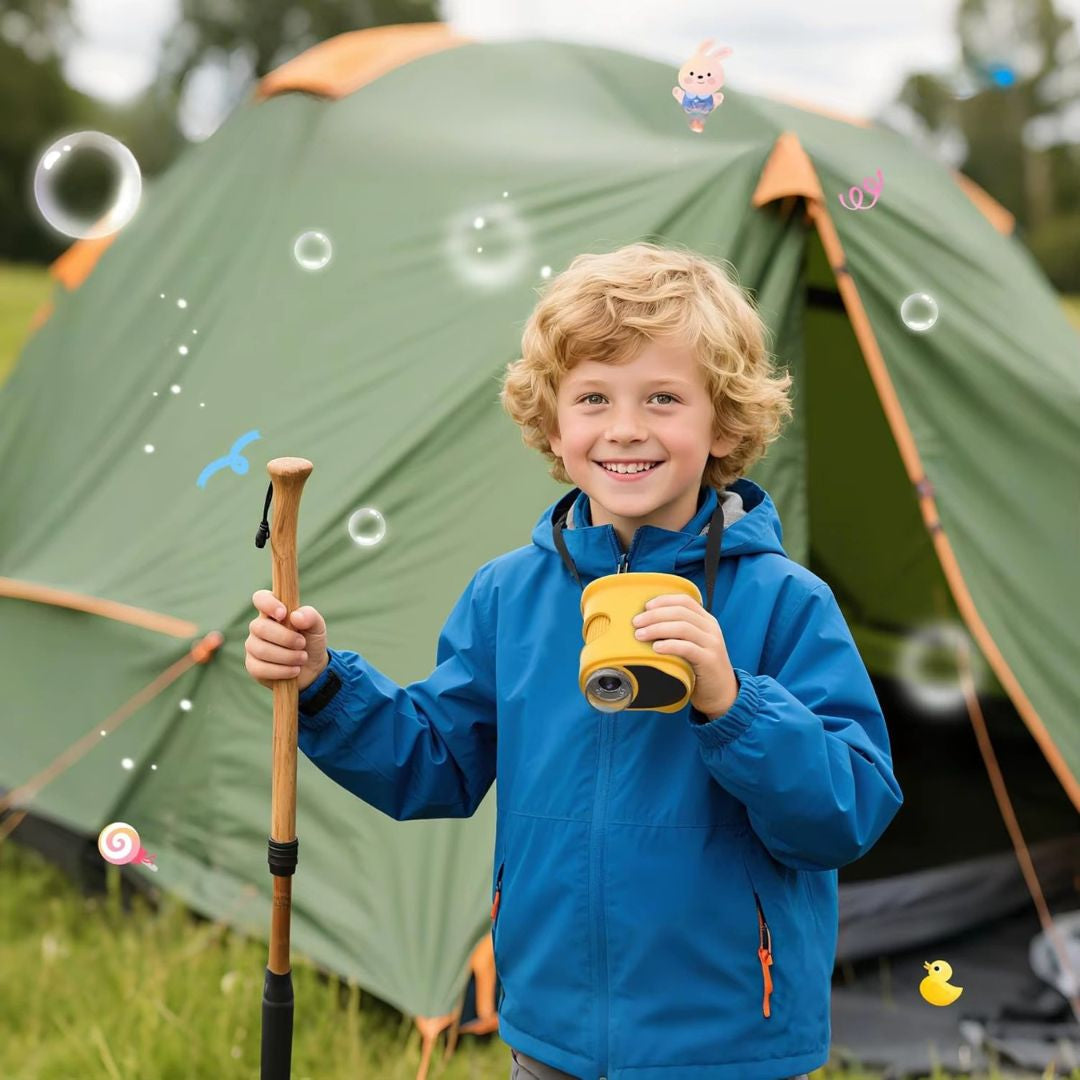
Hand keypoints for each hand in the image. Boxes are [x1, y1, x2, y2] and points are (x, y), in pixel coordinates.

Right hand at [245, 590, 328, 692]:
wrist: (313, 668)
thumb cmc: (311, 641)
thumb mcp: (317, 627)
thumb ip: (310, 616)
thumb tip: (295, 616)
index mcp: (273, 611)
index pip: (260, 598)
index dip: (268, 604)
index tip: (284, 614)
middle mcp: (259, 627)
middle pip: (260, 627)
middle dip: (286, 638)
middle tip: (303, 644)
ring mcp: (253, 646)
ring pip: (261, 650)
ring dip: (287, 656)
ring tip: (302, 658)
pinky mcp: (253, 666)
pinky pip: (260, 668)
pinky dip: (281, 671)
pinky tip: (294, 670)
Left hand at [631, 594, 738, 717]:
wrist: (722, 694)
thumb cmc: (700, 668)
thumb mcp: (692, 645)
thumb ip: (677, 633)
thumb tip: (645, 624)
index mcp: (706, 621)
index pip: (685, 601)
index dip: (664, 600)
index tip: (646, 606)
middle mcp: (711, 629)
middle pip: (680, 612)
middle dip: (655, 615)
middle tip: (636, 623)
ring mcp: (712, 644)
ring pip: (683, 627)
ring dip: (658, 629)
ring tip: (640, 635)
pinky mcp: (710, 661)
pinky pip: (688, 648)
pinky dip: (670, 645)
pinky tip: (656, 648)